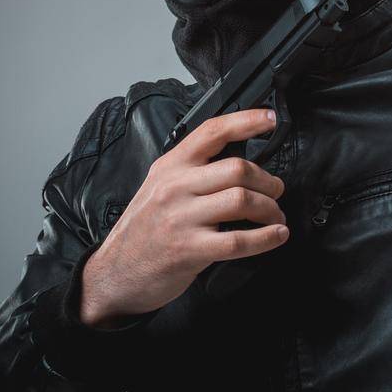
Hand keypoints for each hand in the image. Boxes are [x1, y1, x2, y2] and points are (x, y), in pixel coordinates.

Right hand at [79, 108, 287, 327]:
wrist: (115, 272)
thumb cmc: (143, 230)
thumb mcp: (158, 187)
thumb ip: (192, 171)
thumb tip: (240, 163)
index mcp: (170, 166)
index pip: (212, 132)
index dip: (245, 121)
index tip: (269, 119)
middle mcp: (175, 187)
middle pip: (237, 169)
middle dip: (267, 181)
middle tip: (276, 191)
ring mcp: (181, 218)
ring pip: (241, 200)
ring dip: (270, 208)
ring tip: (275, 216)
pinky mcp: (189, 249)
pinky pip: (238, 240)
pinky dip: (265, 238)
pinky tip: (276, 235)